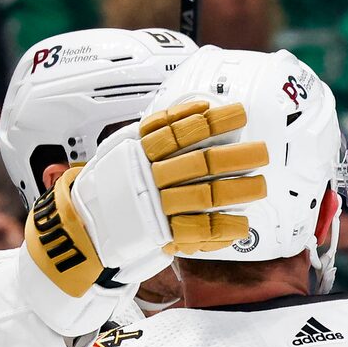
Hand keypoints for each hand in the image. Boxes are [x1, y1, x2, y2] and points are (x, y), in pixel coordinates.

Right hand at [37, 97, 269, 295]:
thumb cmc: (112, 183)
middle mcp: (148, 178)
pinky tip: (242, 224)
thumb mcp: (124, 147)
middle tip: (262, 152)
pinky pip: (195, 232)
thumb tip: (198, 111)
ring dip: (236, 191)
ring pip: (203, 197)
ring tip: (261, 184)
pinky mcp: (159, 236)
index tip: (240, 114)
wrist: (85, 225)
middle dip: (234, 157)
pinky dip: (220, 229)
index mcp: (139, 152)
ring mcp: (155, 208)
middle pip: (199, 164)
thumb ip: (157, 130)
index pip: (180, 132)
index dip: (212, 122)